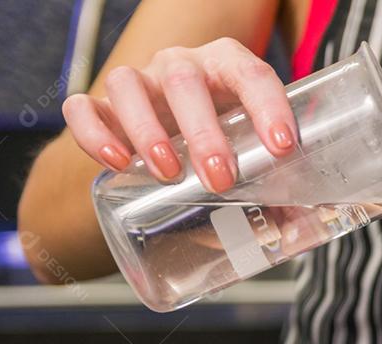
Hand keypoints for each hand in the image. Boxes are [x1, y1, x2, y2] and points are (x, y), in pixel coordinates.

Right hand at [62, 37, 296, 192]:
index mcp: (228, 68)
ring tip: (168, 173)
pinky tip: (115, 162)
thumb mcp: (256, 162)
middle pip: (186, 79)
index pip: (251, 73)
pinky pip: (83, 108)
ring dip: (147, 130)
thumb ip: (282, 197)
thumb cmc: (228, 148)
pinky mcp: (102, 108)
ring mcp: (139, 83)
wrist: (174, 144)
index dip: (269, 106)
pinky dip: (93, 132)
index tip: (282, 147)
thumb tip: (299, 238)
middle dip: (203, 131)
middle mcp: (181, 67)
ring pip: (128, 84)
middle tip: (220, 178)